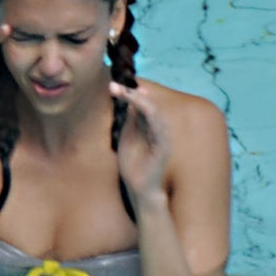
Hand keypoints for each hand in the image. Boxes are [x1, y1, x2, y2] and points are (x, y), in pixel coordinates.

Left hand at [110, 81, 170, 207]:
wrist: (140, 189)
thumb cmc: (133, 166)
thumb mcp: (127, 138)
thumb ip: (129, 121)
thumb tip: (127, 100)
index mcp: (149, 125)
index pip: (141, 104)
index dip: (128, 93)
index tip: (112, 86)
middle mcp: (158, 127)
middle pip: (147, 103)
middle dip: (131, 93)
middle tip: (114, 86)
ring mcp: (162, 136)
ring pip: (154, 111)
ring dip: (139, 100)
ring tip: (125, 93)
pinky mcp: (164, 146)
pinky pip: (159, 127)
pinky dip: (150, 114)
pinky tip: (139, 105)